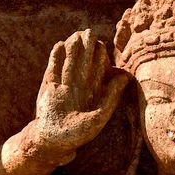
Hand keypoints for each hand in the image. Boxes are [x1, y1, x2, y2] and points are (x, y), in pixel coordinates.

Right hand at [31, 29, 129, 157]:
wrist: (54, 142)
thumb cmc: (78, 133)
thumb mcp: (99, 116)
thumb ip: (111, 97)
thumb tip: (126, 78)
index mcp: (91, 93)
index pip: (96, 71)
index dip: (99, 58)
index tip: (102, 44)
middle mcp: (78, 87)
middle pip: (82, 63)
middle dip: (86, 49)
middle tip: (89, 32)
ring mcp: (63, 86)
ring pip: (68, 63)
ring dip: (72, 50)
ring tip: (76, 35)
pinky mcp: (49, 88)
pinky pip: (53, 70)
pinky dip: (55, 58)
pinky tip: (59, 45)